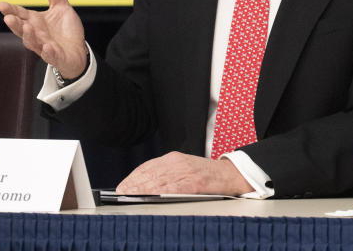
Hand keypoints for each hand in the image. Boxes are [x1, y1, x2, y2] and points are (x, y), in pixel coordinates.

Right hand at [0, 0, 87, 77]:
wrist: (77, 52)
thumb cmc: (65, 30)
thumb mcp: (61, 7)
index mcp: (35, 22)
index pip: (20, 14)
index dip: (11, 10)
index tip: (1, 5)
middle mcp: (37, 35)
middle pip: (22, 29)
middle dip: (15, 24)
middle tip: (8, 17)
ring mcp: (45, 47)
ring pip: (33, 43)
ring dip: (29, 36)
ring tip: (27, 28)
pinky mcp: (57, 57)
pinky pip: (51, 55)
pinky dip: (48, 52)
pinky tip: (47, 47)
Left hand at [116, 152, 254, 195]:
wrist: (231, 175)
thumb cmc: (207, 175)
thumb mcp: (185, 168)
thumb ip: (167, 174)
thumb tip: (145, 185)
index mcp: (174, 158)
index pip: (148, 166)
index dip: (133, 177)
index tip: (122, 186)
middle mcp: (178, 162)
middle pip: (150, 173)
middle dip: (133, 184)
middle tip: (121, 192)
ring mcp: (186, 172)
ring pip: (159, 180)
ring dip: (142, 189)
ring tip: (130, 195)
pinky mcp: (195, 182)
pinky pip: (174, 187)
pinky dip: (161, 192)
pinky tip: (151, 196)